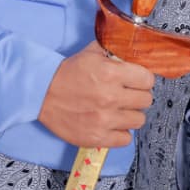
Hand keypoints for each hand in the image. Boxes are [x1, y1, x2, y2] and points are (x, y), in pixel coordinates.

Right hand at [39, 41, 154, 147]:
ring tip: (118, 110)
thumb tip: (134, 50)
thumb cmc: (67, 73)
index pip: (148, 80)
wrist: (42, 94)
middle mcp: (110, 97)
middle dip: (137, 95)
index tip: (136, 81)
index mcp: (111, 74)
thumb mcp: (91, 52)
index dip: (142, 79)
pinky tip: (111, 123)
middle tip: (126, 94)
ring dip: (130, 114)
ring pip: (139, 120)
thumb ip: (115, 49)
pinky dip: (120, 132)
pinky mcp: (97, 137)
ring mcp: (104, 120)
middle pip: (146, 100)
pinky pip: (125, 139)